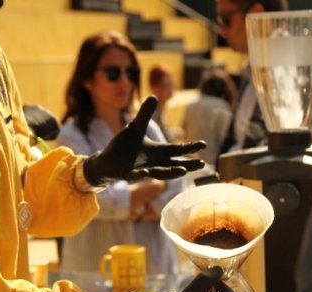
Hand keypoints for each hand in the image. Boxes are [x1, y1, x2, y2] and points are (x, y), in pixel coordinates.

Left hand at [82, 96, 206, 186]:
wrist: (107, 160)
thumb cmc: (123, 146)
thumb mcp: (136, 127)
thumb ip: (145, 114)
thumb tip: (154, 96)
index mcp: (157, 152)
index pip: (177, 150)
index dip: (190, 147)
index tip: (203, 144)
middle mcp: (154, 163)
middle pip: (174, 164)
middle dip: (188, 165)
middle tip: (203, 165)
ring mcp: (143, 170)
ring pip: (160, 172)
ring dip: (171, 172)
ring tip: (182, 170)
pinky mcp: (129, 174)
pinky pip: (136, 175)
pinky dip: (140, 175)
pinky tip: (144, 173)